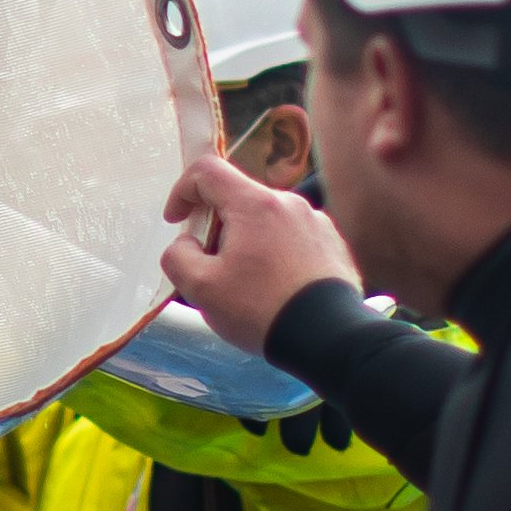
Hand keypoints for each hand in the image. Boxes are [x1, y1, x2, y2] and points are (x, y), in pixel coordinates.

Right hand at [161, 153, 359, 353]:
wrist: (330, 340)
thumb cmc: (262, 310)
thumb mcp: (200, 288)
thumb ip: (178, 256)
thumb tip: (188, 244)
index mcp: (255, 204)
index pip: (207, 170)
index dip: (182, 191)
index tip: (177, 222)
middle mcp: (289, 203)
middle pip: (238, 197)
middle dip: (215, 224)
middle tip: (210, 263)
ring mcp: (316, 222)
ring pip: (266, 218)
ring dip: (246, 239)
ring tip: (246, 281)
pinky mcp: (333, 244)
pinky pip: (292, 236)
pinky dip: (275, 252)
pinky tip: (275, 286)